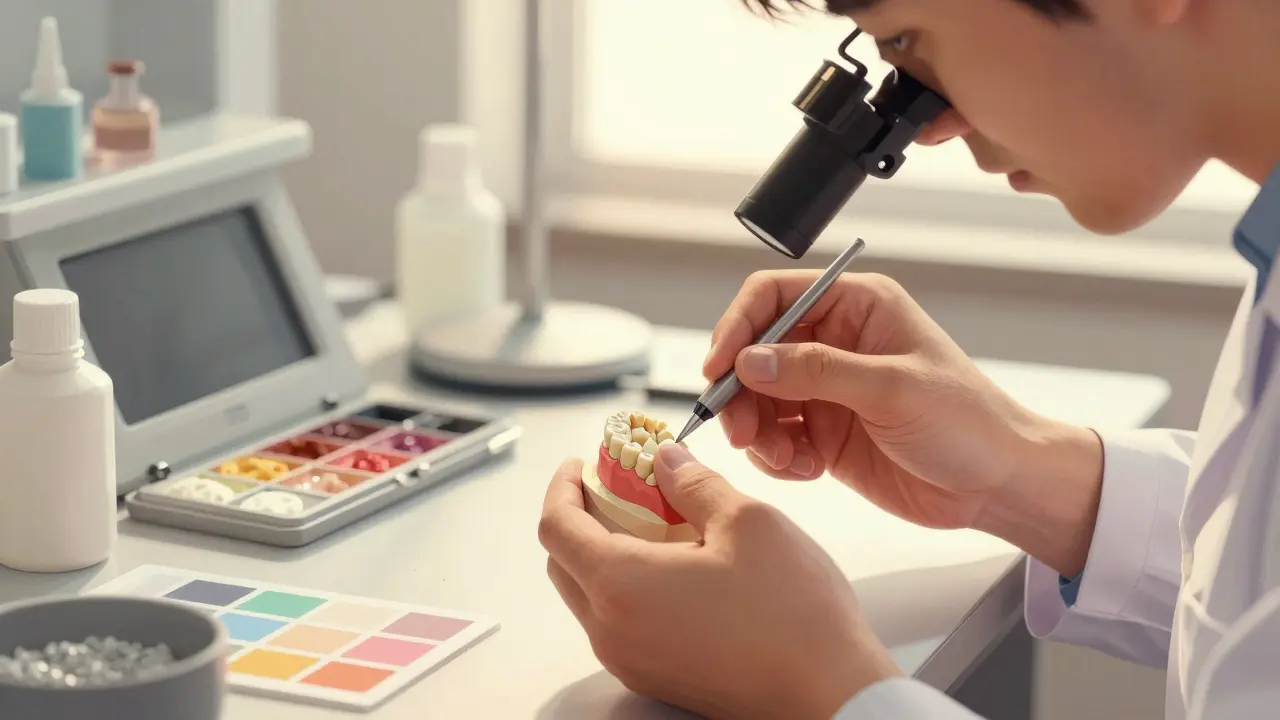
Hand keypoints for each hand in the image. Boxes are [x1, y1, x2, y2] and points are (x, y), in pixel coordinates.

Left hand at [538, 444, 899, 719]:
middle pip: (564, 563)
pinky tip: (676, 565)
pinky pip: (619, 623)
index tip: (581, 465)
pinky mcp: (655, 677)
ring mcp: (630, 660)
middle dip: (582, 517)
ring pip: (590, 595)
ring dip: (606, 553)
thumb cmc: (795, 615)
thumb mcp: (748, 522)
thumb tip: (666, 461)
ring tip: (656, 522)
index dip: (562, 486)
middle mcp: (613, 630)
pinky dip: (628, 587)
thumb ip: (694, 483)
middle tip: (621, 487)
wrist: (831, 696)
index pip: (556, 526)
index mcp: (622, 585)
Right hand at [704, 271, 1102, 573]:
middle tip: (741, 430)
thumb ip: (817, 370)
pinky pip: (774, 438)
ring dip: (756, 431)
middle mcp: (834, 341)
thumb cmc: (969, 422)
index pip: (772, 296)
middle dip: (739, 393)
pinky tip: (807, 470)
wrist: (997, 486)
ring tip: (783, 458)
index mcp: (856, 306)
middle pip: (753, 352)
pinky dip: (776, 457)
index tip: (719, 368)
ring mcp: (826, 389)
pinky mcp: (823, 433)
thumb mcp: (893, 388)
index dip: (737, 327)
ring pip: (756, 400)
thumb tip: (750, 361)